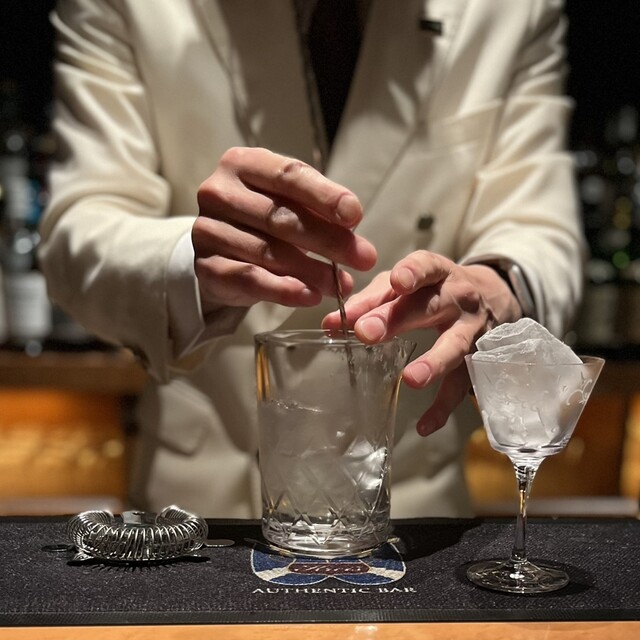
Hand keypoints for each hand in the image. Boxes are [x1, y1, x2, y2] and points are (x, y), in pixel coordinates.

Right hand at [193, 147, 376, 315]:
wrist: (219, 249)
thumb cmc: (262, 218)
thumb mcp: (287, 201)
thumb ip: (314, 206)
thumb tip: (351, 223)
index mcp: (242, 164)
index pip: (287, 176)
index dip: (324, 196)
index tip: (355, 216)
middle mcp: (218, 193)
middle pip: (280, 217)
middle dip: (328, 240)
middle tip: (364, 258)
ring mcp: (207, 230)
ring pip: (268, 252)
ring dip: (312, 271)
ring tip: (341, 284)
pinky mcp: (206, 267)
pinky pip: (250, 279)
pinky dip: (283, 290)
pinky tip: (309, 296)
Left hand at [322, 250, 522, 435]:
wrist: (493, 298)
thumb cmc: (434, 289)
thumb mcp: (407, 284)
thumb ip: (370, 300)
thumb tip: (331, 323)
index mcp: (438, 273)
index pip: (427, 266)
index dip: (413, 272)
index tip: (397, 282)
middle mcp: (459, 298)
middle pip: (431, 307)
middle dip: (399, 319)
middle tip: (367, 333)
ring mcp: (472, 331)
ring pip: (455, 347)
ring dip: (433, 363)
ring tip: (410, 379)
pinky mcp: (478, 361)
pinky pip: (461, 387)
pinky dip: (443, 407)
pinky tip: (424, 425)